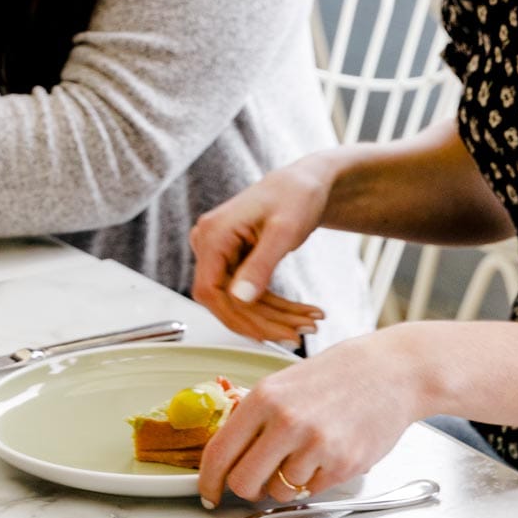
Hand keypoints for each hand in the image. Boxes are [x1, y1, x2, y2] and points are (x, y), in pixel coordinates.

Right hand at [189, 159, 333, 344]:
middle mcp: (207, 243)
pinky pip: (245, 291)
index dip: (237, 317)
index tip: (271, 334)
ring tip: (309, 323)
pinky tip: (300, 313)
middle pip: (224, 299)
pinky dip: (273, 306)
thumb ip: (261, 265)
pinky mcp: (230, 259)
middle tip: (300, 335)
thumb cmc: (296, 196)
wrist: (304, 182)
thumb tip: (241, 299)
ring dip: (273, 317)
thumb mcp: (284, 232)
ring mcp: (217, 252)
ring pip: (237, 300)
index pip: (210, 290)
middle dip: (263, 321)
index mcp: (213, 234)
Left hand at [195, 328, 426, 507]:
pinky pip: (311, 491)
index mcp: (263, 399)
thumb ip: (250, 418)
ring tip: (302, 454)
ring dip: (284, 483)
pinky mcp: (344, 465)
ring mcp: (317, 446)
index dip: (208, 480)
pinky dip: (312, 481)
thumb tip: (223, 454)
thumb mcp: (279, 385)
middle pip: (244, 482)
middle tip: (254, 481)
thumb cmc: (332, 378)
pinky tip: (324, 455)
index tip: (207, 492)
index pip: (220, 452)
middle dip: (245, 488)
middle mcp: (286, 423)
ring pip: (279, 491)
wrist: (387, 373)